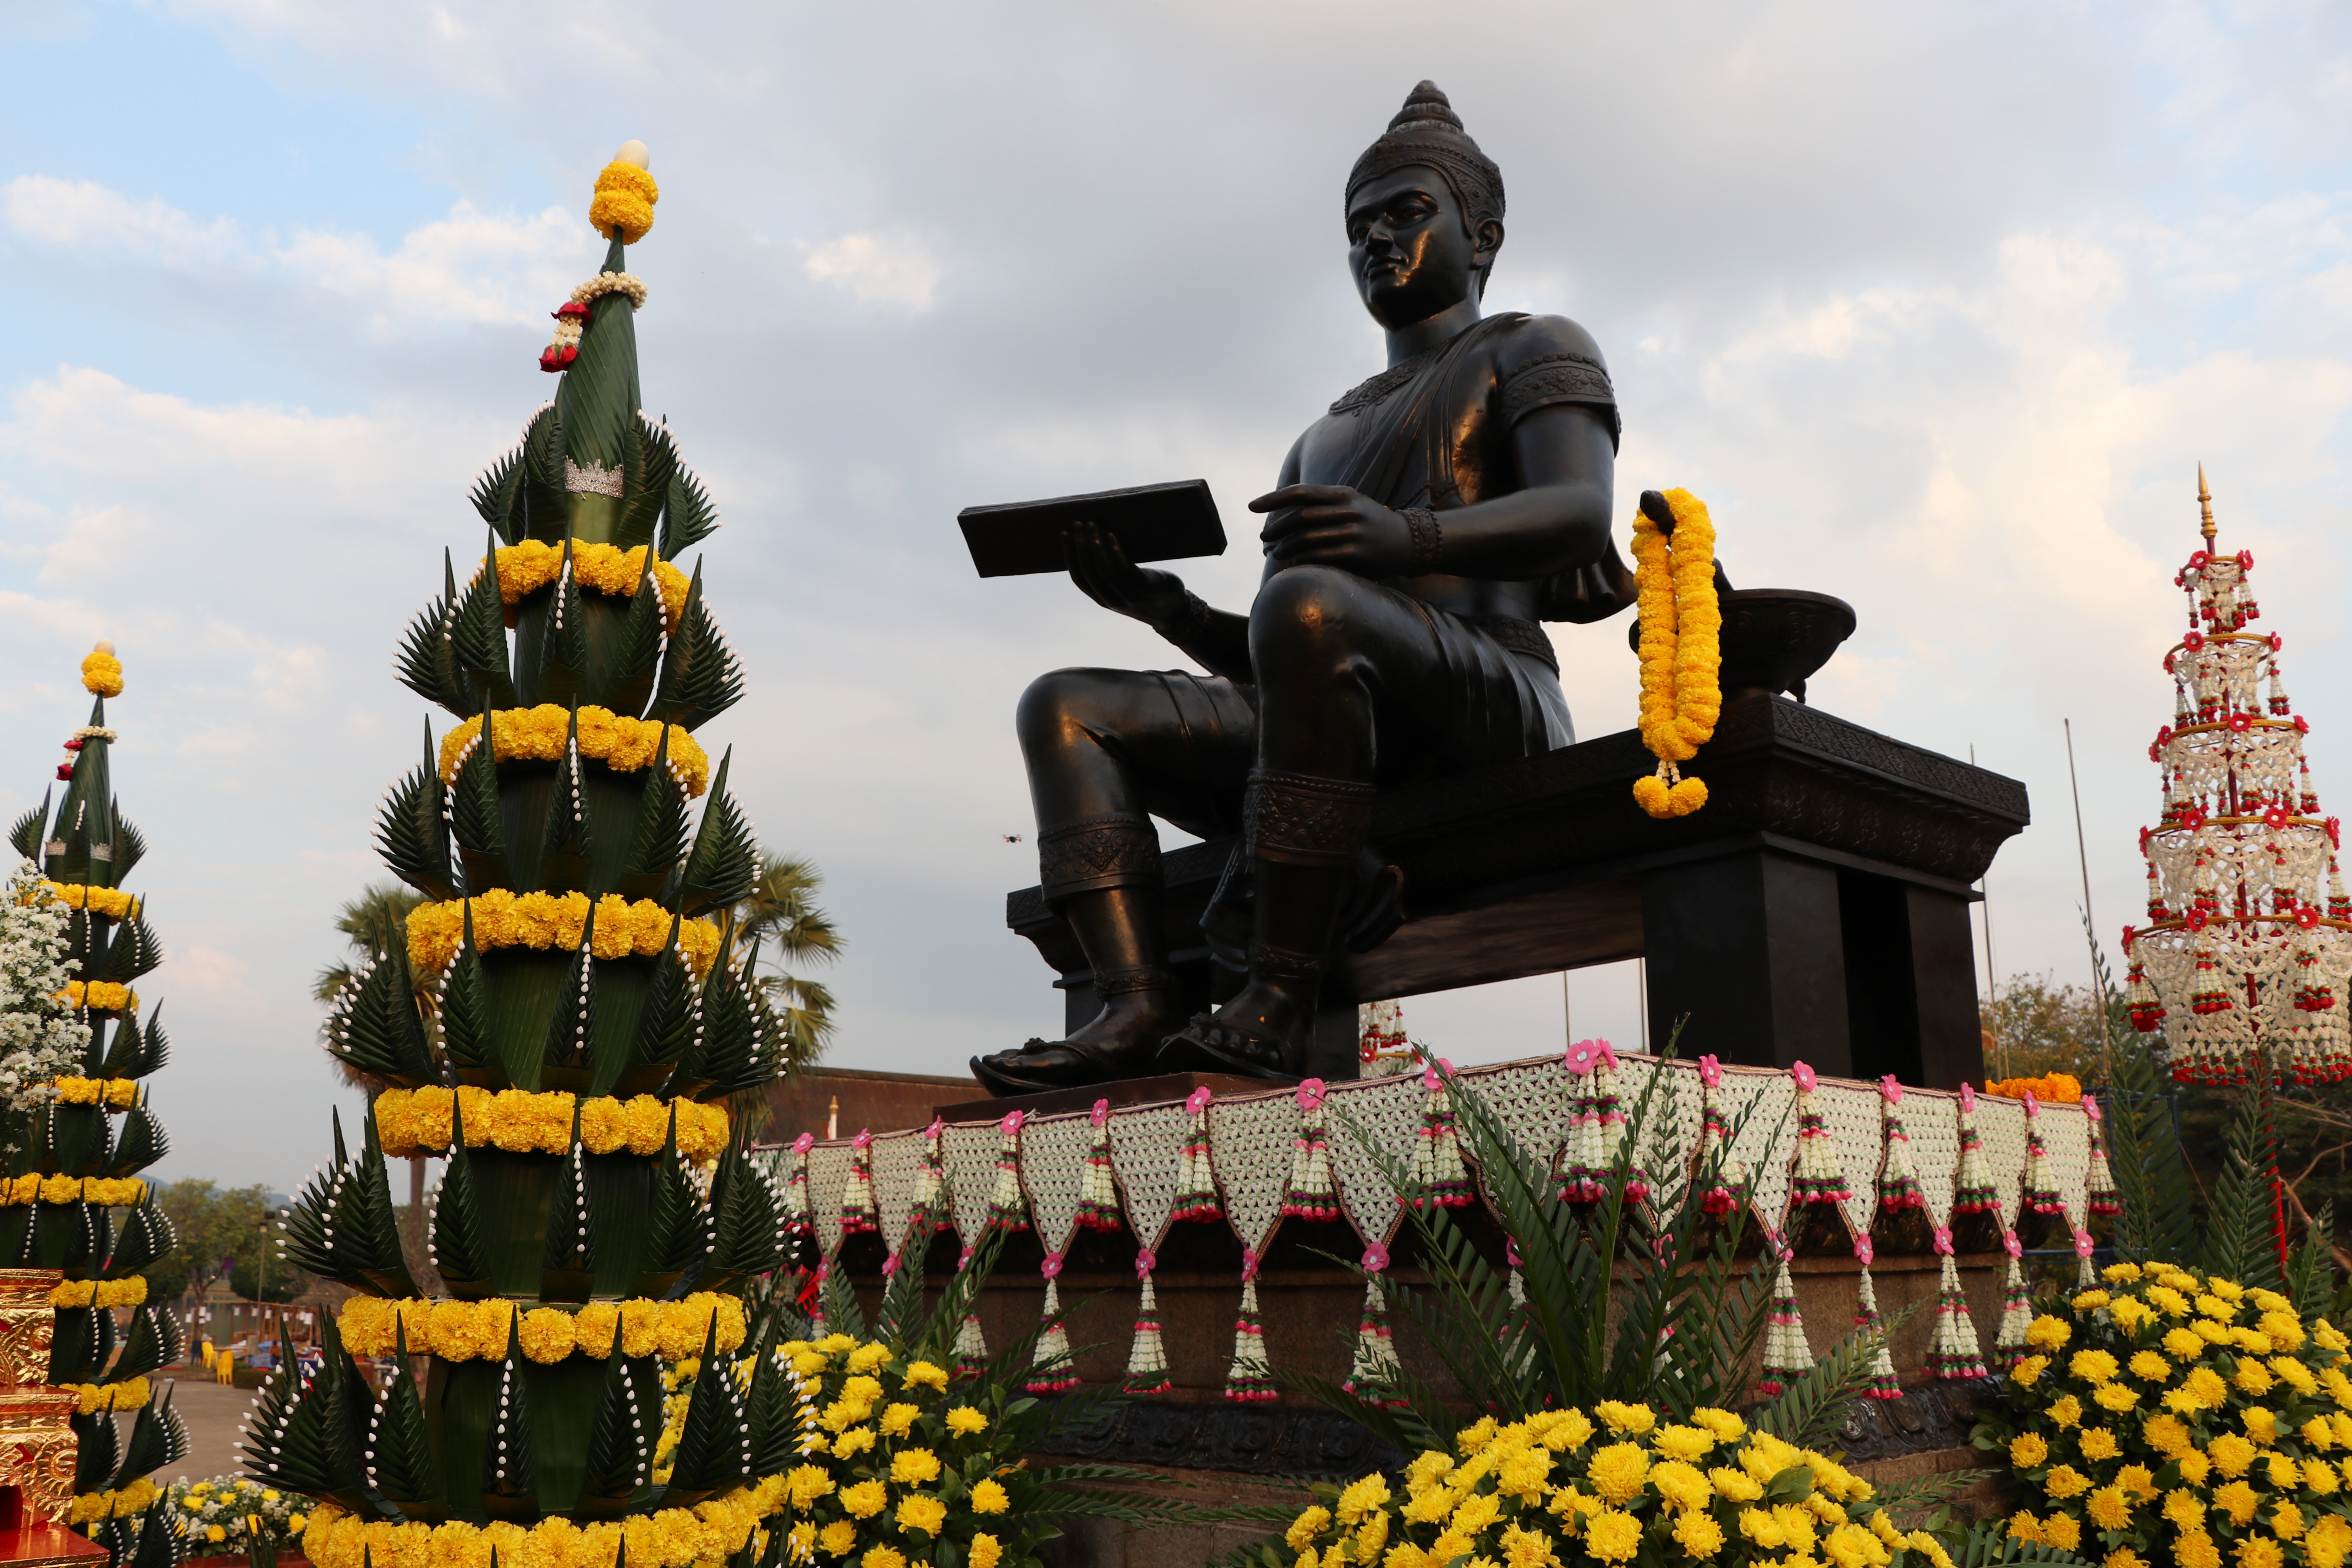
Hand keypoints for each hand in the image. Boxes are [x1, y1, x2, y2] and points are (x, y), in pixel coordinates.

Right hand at [1063, 521, 1189, 624]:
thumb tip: (1091, 542)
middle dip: (1080, 545)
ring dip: (1096, 545)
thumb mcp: (1121, 588)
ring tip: (1093, 525)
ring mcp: (1130, 596)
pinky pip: (1127, 570)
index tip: (1065, 533)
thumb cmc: (1144, 593)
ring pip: (1106, 570)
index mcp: (1102, 599)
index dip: (1070, 555)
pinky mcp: (1146, 589)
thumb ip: (1106, 575)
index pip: (1079, 578)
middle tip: (1078, 523)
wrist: (1173, 611)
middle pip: (1090, 571)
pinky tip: (1112, 536)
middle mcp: (1112, 600)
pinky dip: (1117, 552)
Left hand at [1251, 483, 1413, 575]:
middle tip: (1263, 538)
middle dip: (1276, 528)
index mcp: (1342, 494)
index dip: (1273, 499)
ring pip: (1307, 538)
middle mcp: (1347, 509)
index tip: (1252, 506)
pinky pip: (1320, 556)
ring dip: (1285, 547)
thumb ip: (1321, 505)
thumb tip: (1283, 514)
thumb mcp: (1349, 504)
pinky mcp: (1357, 553)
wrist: (1407, 541)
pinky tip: (1292, 563)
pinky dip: (1301, 560)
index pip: (1300, 492)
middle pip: (1300, 517)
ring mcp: (1353, 531)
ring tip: (1274, 553)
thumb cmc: (1369, 523)